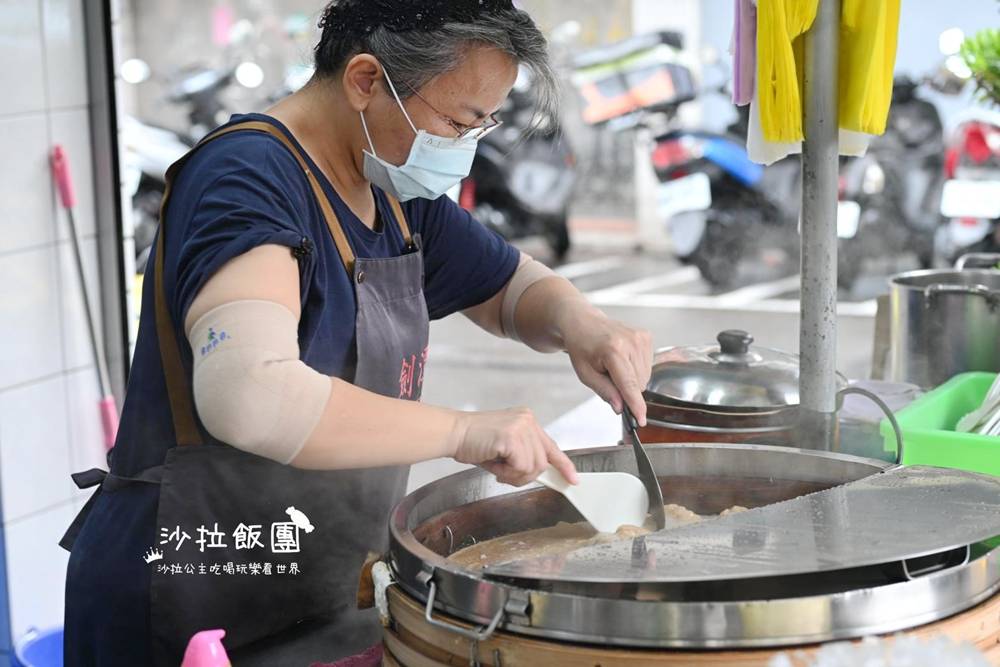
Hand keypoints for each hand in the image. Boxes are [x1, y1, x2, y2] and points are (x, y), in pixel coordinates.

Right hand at [450, 408, 578, 486]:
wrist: (452, 433)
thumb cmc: (473, 442)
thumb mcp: (505, 448)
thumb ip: (523, 457)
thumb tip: (538, 475)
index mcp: (527, 421)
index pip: (551, 446)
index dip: (563, 465)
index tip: (573, 479)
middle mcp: (528, 420)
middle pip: (542, 462)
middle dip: (523, 475)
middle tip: (502, 473)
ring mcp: (522, 427)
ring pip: (533, 467)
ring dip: (513, 475)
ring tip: (496, 465)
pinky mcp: (512, 436)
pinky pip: (521, 467)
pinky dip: (507, 473)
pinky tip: (494, 463)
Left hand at [561, 309, 652, 424]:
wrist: (583, 322)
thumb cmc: (581, 347)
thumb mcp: (585, 374)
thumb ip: (604, 391)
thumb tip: (621, 408)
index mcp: (612, 350)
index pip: (629, 384)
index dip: (636, 405)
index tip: (642, 419)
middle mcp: (630, 342)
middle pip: (639, 383)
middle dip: (625, 388)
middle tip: (608, 375)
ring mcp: (640, 337)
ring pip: (645, 377)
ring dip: (631, 378)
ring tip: (614, 364)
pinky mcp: (646, 336)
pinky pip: (647, 365)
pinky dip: (635, 368)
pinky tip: (622, 358)